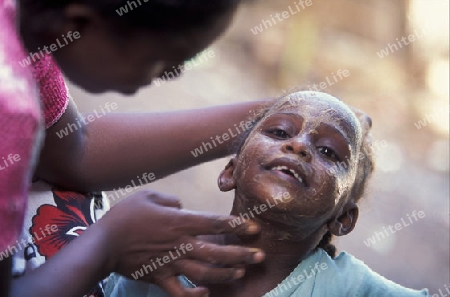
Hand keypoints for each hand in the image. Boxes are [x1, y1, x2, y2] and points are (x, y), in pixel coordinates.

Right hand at [98, 190, 263, 296]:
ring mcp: (171, 264)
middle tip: (259, 256)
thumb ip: (171, 200)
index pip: (214, 223)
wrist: (103, 244)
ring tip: (241, 273)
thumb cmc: (125, 216)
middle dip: (241, 255)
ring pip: (204, 274)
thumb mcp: (148, 196)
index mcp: (178, 222)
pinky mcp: (159, 278)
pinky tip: (207, 293)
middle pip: (216, 252)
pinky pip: (180, 293)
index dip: (236, 226)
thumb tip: (182, 206)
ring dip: (225, 275)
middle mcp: (180, 245)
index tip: (253, 228)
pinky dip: (194, 296)